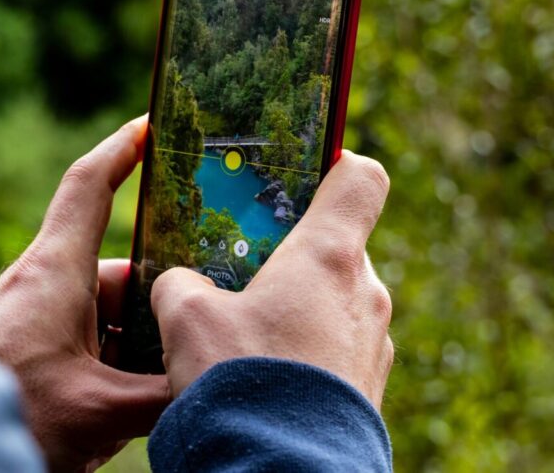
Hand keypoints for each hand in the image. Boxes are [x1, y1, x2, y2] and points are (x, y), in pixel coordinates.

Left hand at [0, 117, 169, 471]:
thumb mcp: (102, 409)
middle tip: (197, 325)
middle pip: (117, 271)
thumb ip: (166, 394)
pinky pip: (80, 343)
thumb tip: (209, 382)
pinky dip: (108, 365)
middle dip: (158, 299)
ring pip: (102, 315)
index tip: (151, 125)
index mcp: (55, 272)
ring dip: (133, 345)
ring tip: (159, 385)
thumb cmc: (7, 415)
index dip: (122, 149)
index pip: (89, 186)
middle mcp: (42, 286)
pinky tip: (123, 408)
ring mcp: (31, 320)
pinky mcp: (24, 352)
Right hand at [151, 150, 393, 407]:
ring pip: (336, 300)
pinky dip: (309, 349)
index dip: (335, 165)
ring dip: (298, 306)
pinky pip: (339, 347)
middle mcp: (365, 293)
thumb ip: (180, 283)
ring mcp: (373, 342)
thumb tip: (179, 283)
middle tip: (244, 269)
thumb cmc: (239, 384)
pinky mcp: (369, 387)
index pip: (360, 178)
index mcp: (328, 256)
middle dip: (292, 253)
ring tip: (248, 332)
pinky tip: (267, 374)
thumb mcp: (186, 320)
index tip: (303, 176)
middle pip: (337, 246)